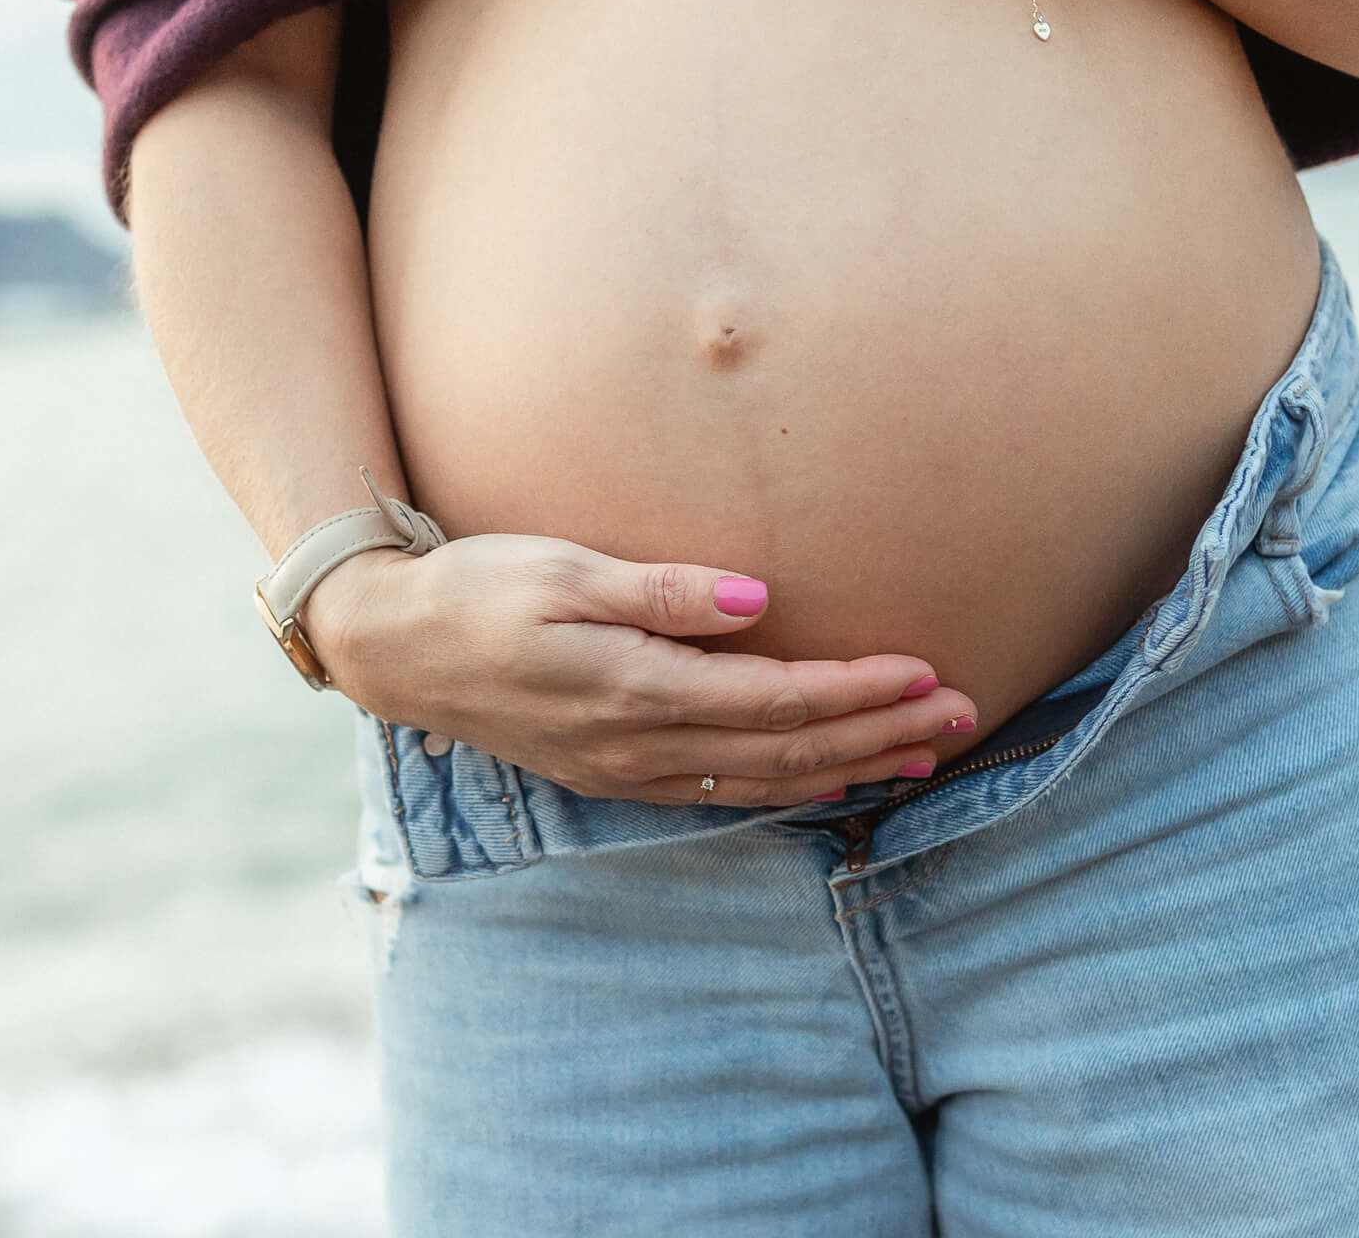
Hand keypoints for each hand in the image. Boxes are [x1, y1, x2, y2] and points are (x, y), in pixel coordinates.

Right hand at [306, 533, 979, 806]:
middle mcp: (641, 744)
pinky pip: (724, 791)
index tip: (928, 669)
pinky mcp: (615, 774)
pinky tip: (830, 778)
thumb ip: (661, 589)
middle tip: (963, 712)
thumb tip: (758, 597)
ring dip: (850, 767)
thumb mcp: (563, 568)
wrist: (395, 647)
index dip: (860, 689)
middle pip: (789, 750)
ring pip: (765, 781)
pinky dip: (791, 786)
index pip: (778, 699)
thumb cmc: (478, 588)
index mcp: (636, 689)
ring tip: (923, 752)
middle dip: (881, 733)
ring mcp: (628, 770)